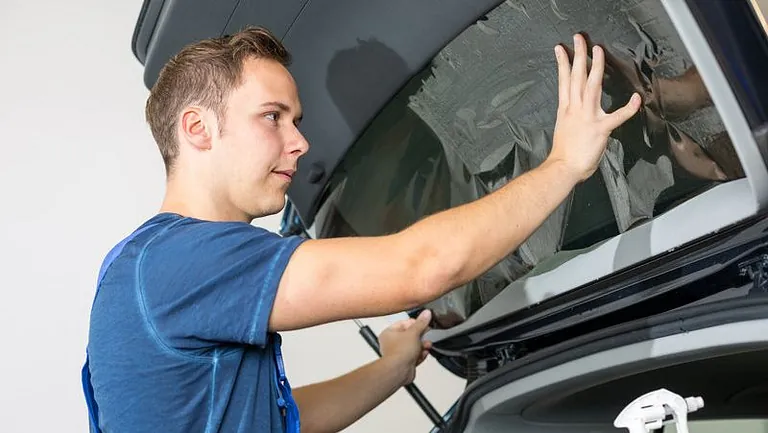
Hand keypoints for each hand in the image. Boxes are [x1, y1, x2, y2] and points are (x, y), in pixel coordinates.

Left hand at [378, 309, 432, 385]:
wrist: (399, 371)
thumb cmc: (399, 352)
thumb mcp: (414, 333)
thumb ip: (421, 323)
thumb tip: (426, 314)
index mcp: (389, 333)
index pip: (403, 323)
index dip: (415, 322)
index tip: (423, 322)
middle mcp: (391, 343)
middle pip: (409, 335)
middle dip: (420, 336)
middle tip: (426, 334)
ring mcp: (398, 354)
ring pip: (413, 346)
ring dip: (421, 346)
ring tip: (426, 345)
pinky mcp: (404, 363)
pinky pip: (414, 356)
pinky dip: (420, 355)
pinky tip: (424, 353)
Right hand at [548, 34, 641, 182]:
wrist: (562, 167)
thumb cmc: (563, 153)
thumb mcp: (563, 128)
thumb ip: (571, 117)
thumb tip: (577, 113)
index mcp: (565, 109)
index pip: (563, 81)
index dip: (562, 63)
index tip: (561, 49)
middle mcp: (575, 109)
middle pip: (576, 77)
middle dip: (578, 56)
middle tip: (579, 39)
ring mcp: (588, 117)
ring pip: (592, 86)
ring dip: (596, 66)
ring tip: (598, 50)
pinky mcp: (601, 129)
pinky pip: (617, 116)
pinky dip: (628, 108)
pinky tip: (636, 97)